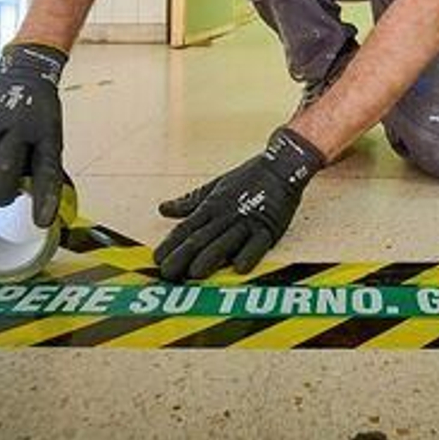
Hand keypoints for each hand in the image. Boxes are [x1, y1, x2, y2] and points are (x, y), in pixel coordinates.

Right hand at [0, 43, 68, 225]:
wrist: (26, 72)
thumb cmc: (38, 116)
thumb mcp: (50, 138)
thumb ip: (38, 168)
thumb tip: (27, 204)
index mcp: (45, 135)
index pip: (47, 171)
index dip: (44, 199)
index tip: (40, 223)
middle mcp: (18, 126)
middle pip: (4, 167)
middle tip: (0, 201)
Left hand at [153, 127, 324, 279]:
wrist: (282, 165)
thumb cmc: (248, 178)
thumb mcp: (215, 187)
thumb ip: (189, 202)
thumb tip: (163, 209)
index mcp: (212, 206)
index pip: (187, 227)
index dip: (171, 244)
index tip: (156, 259)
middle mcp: (226, 215)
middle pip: (201, 238)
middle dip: (183, 256)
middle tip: (167, 273)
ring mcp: (248, 222)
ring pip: (225, 242)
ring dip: (210, 258)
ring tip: (195, 273)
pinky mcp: (269, 228)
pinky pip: (258, 243)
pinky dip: (249, 254)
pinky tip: (239, 268)